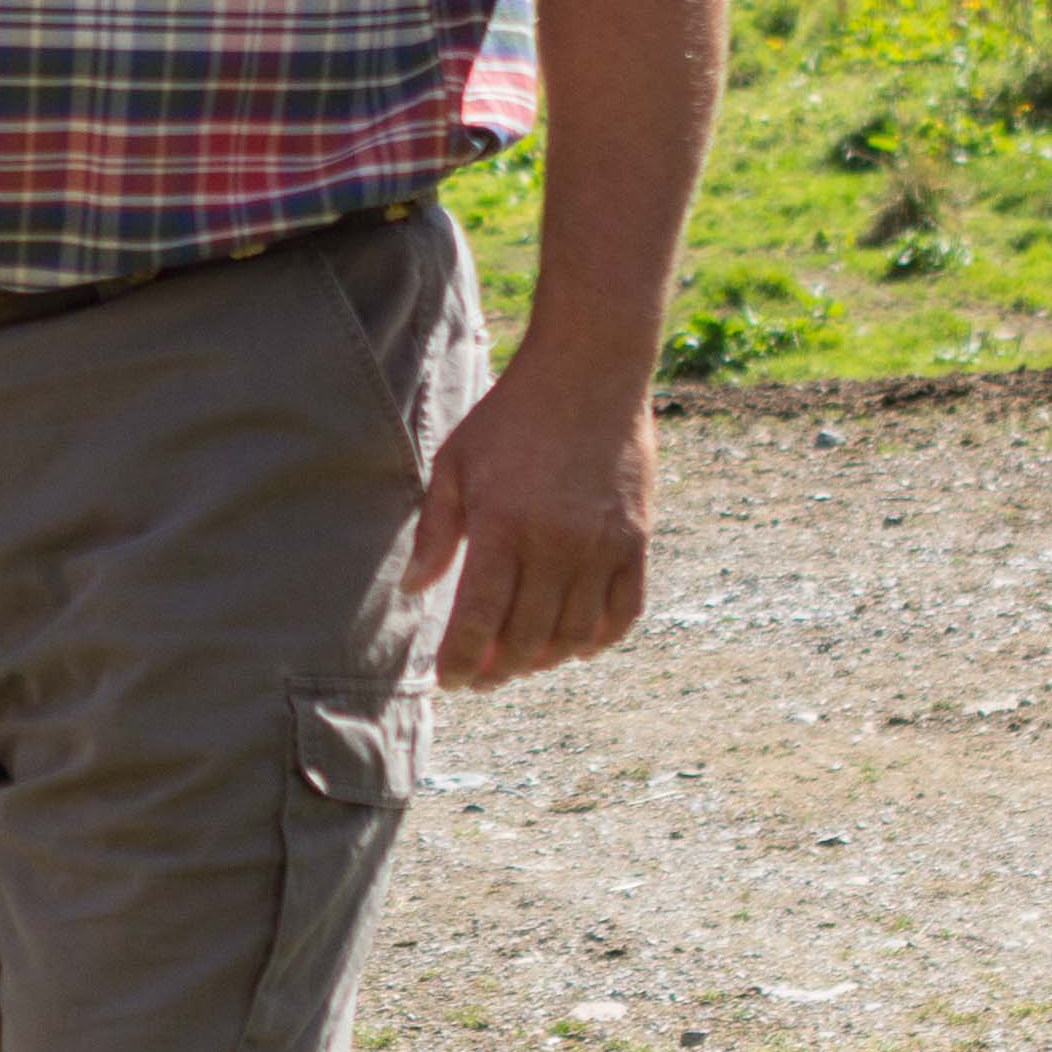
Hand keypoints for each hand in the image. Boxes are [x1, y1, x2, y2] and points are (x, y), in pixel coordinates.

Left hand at [405, 364, 654, 688]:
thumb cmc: (512, 415)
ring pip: (574, 635)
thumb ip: (435, 532)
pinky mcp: (637, 540)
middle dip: (498, 670)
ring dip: (545, 660)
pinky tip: (576, 643)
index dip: (460, 661)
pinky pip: (624, 612)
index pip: (478, 620)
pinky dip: (599, 639)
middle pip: (526, 638)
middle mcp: (555, 545)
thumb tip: (414, 591)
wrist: (590, 372)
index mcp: (502, 526)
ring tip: (522, 661)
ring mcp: (602, 546)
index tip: (450, 680)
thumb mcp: (456, 463)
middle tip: (481, 677)